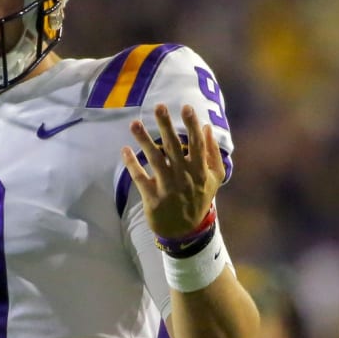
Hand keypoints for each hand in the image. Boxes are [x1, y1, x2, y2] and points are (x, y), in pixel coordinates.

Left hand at [122, 103, 224, 238]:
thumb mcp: (214, 179)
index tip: (186, 107)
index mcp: (200, 171)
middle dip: (166, 126)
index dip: (192, 125)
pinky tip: (125, 150)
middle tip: (158, 106)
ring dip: (143, 140)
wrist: (186, 231)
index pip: (196, 144)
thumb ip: (212, 154)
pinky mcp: (153, 198)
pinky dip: (132, 164)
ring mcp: (168, 187)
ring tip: (134, 123)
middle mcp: (184, 177)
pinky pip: (140, 178)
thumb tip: (208, 128)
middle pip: (173, 147)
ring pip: (154, 159)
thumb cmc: (199, 199)